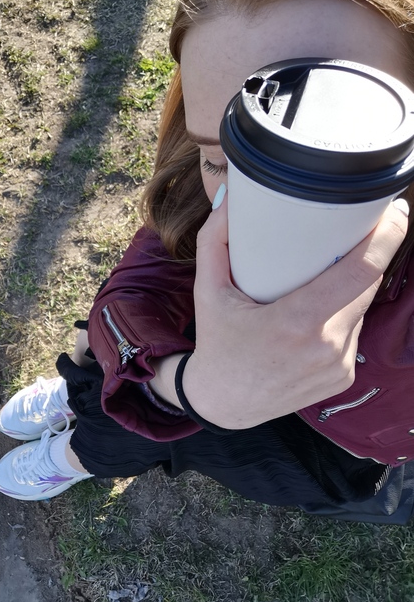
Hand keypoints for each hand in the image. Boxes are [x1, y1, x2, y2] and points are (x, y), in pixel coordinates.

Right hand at [181, 193, 408, 428]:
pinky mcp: (344, 377)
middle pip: (368, 285)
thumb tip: (228, 199)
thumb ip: (214, 241)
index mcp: (298, 323)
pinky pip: (354, 331)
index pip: (362, 271)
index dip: (387, 237)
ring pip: (362, 308)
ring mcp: (339, 366)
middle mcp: (327, 347)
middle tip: (355, 228)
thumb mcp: (207, 291)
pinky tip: (319, 313)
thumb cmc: (217, 345)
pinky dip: (343, 314)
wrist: (223, 403)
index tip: (393, 210)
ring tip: (327, 272)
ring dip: (353, 285)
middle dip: (369, 253)